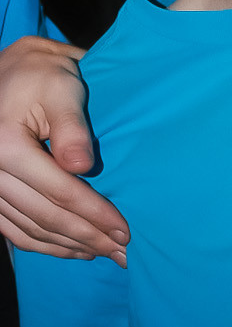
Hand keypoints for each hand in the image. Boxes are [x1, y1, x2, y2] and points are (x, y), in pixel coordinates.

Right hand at [0, 35, 127, 262]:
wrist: (15, 72)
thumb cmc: (43, 76)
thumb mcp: (62, 89)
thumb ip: (72, 128)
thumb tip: (82, 167)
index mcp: (8, 146)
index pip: (59, 191)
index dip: (94, 214)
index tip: (124, 231)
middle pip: (45, 216)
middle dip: (87, 237)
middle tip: (123, 253)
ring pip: (29, 229)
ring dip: (68, 247)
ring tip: (104, 254)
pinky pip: (14, 229)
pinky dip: (43, 244)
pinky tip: (72, 250)